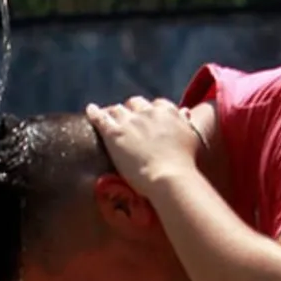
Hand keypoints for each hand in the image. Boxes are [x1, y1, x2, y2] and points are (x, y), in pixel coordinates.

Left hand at [84, 97, 202, 194]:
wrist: (169, 176)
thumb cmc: (183, 162)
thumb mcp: (190, 137)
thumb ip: (184, 122)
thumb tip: (184, 111)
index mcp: (166, 112)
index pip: (156, 104)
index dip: (150, 111)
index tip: (148, 119)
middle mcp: (147, 112)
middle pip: (134, 104)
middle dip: (131, 110)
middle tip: (127, 121)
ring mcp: (129, 122)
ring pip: (117, 110)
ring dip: (114, 113)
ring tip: (109, 118)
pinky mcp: (114, 134)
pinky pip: (101, 117)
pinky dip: (94, 112)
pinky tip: (90, 110)